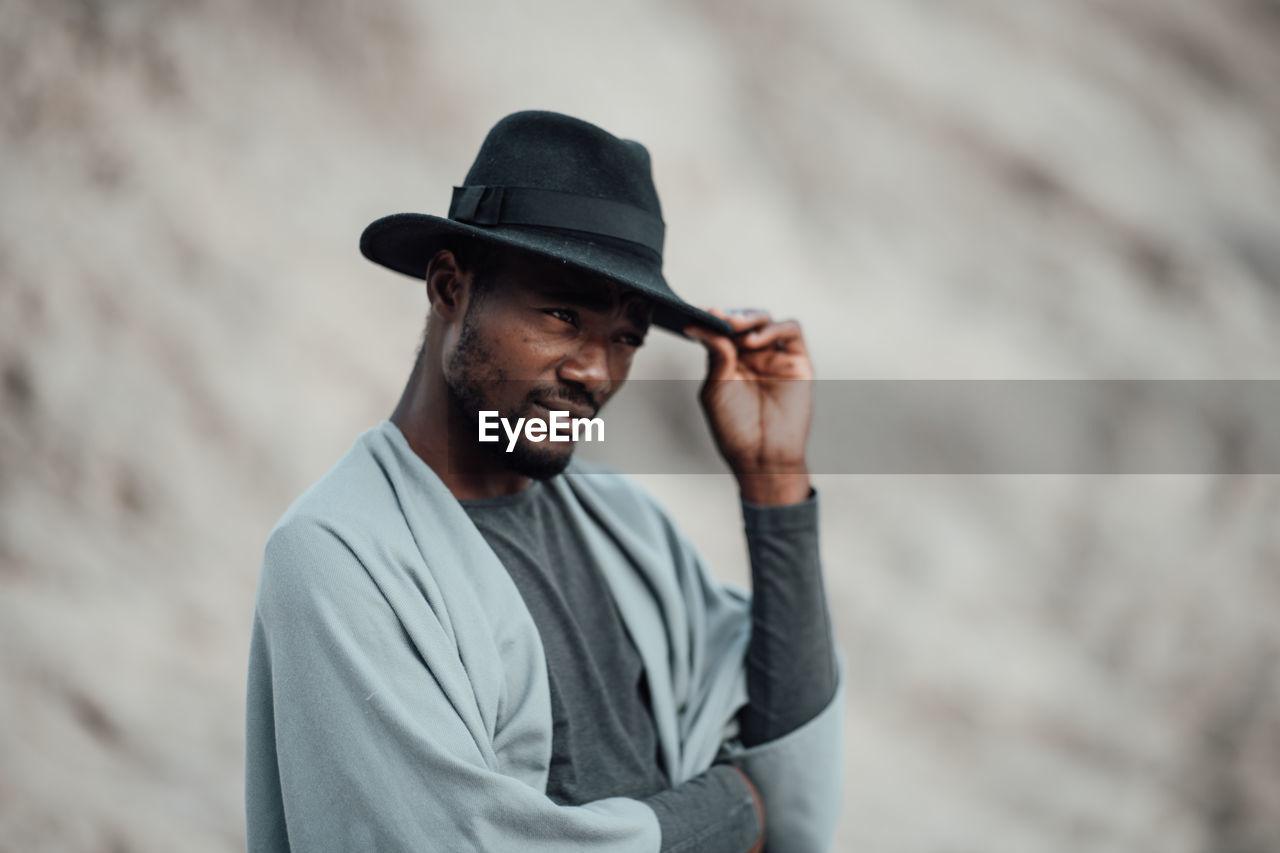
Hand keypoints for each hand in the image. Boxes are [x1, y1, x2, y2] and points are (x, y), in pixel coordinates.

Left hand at [684, 308, 812, 505]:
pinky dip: (773, 328)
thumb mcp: (715, 389)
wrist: (762, 456)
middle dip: (730, 316)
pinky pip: (791, 330)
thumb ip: (716, 356)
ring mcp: (774, 356)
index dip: (710, 319)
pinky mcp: (797, 361)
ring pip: (765, 320)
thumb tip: (707, 325)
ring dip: (749, 317)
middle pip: (743, 320)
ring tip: (734, 327)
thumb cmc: (735, 428)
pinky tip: (753, 340)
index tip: (697, 313)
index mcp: (729, 360)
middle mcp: (752, 355)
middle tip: (718, 316)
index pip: (721, 329)